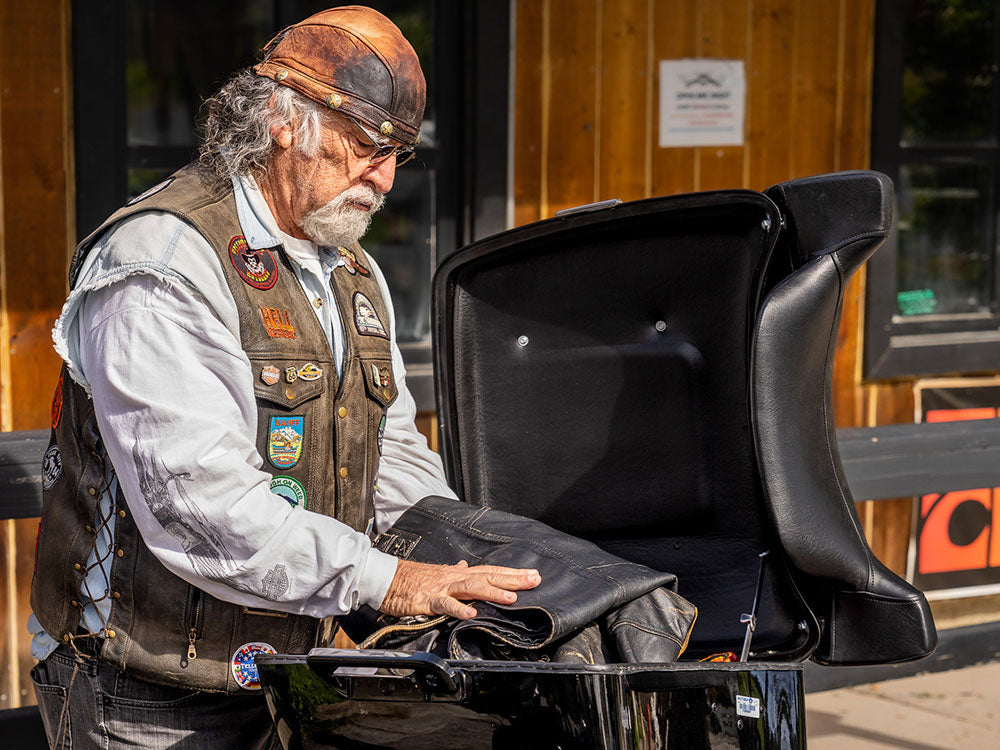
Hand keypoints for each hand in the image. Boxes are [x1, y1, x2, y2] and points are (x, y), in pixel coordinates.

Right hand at [379, 559, 541, 619]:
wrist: (386, 578)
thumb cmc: (412, 578)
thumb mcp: (438, 574)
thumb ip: (455, 573)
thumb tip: (467, 566)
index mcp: (459, 573)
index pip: (491, 571)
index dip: (512, 574)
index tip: (533, 575)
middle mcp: (455, 577)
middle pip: (488, 576)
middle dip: (512, 579)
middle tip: (535, 580)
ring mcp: (443, 588)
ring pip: (471, 587)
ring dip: (492, 592)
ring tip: (512, 598)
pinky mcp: (428, 599)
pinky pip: (446, 604)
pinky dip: (459, 609)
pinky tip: (472, 614)